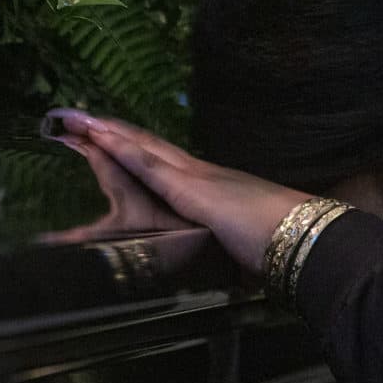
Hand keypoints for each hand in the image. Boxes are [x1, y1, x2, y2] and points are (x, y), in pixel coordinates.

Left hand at [45, 109, 313, 272]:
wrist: (308, 238)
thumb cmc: (281, 247)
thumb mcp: (241, 247)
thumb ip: (223, 249)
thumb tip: (219, 266)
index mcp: (209, 189)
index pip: (161, 163)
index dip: (132, 148)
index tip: (105, 136)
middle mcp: (200, 174)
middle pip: (145, 147)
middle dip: (111, 132)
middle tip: (75, 116)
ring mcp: (195, 178)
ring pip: (142, 147)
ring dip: (107, 132)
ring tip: (75, 117)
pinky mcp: (192, 189)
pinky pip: (149, 164)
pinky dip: (123, 148)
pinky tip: (100, 136)